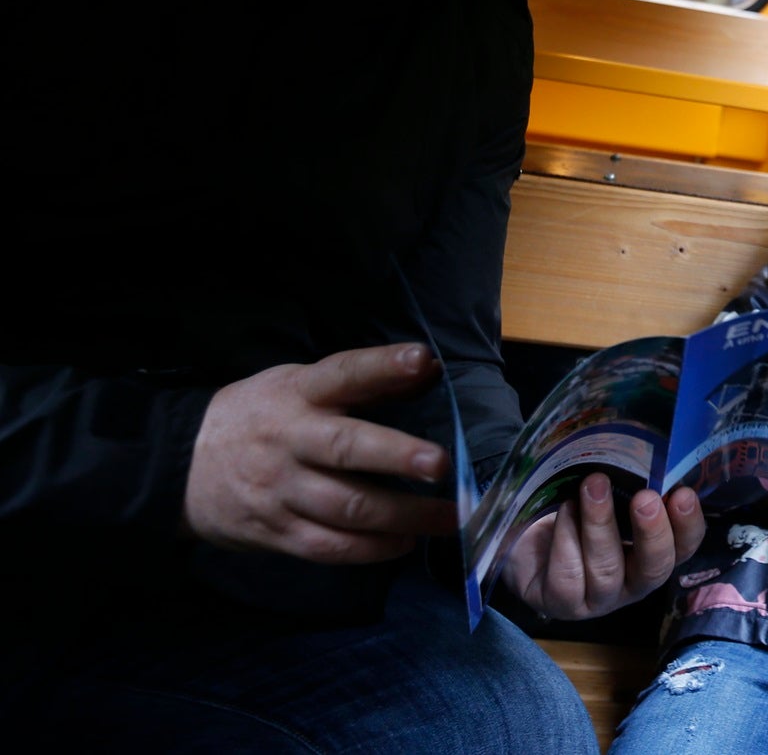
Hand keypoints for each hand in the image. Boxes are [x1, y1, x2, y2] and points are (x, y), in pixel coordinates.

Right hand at [184, 342, 457, 562]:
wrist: (177, 464)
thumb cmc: (260, 416)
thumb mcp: (300, 385)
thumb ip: (366, 382)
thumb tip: (430, 369)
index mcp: (298, 393)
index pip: (344, 373)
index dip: (383, 366)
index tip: (421, 360)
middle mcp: (290, 439)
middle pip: (347, 448)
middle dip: (397, 456)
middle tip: (441, 464)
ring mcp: (281, 490)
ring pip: (346, 507)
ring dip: (403, 516)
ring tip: (448, 517)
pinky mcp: (275, 532)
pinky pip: (329, 547)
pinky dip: (372, 549)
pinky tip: (404, 543)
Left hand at [501, 476, 705, 619]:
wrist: (527, 531)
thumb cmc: (578, 507)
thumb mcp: (609, 493)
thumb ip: (630, 482)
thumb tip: (646, 450)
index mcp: (653, 554)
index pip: (683, 547)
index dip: (688, 525)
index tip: (683, 493)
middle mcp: (632, 581)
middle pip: (654, 569)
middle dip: (652, 533)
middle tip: (644, 498)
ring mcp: (597, 599)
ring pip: (607, 572)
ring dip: (601, 526)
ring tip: (594, 484)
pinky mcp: (561, 604)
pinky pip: (567, 578)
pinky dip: (566, 540)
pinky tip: (565, 510)